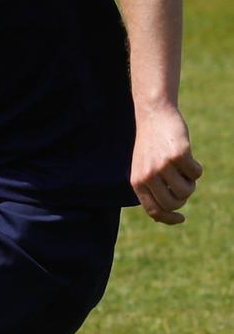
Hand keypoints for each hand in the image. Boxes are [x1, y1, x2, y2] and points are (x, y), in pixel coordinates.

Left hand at [131, 103, 201, 223]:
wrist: (153, 115)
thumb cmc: (150, 144)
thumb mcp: (144, 167)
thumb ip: (151, 189)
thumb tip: (166, 215)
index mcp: (137, 182)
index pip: (154, 211)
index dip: (169, 218)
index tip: (182, 218)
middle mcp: (148, 176)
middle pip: (173, 203)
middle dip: (183, 198)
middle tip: (183, 183)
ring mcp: (163, 166)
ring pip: (186, 191)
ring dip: (190, 182)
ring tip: (183, 168)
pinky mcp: (178, 155)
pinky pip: (196, 174)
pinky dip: (196, 168)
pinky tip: (188, 156)